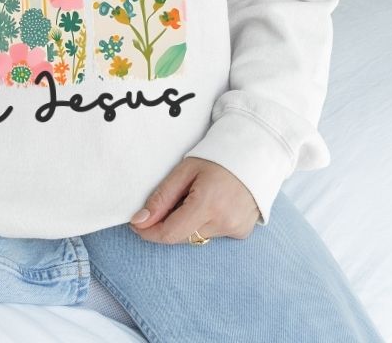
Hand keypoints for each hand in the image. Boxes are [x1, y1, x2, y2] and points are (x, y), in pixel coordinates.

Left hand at [129, 157, 260, 243]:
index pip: (170, 233)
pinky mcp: (241, 233)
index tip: (136, 224)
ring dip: (186, 223)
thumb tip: (140, 221)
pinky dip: (204, 223)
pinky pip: (212, 234)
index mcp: (208, 204)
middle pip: (182, 236)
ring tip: (194, 196)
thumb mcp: (185, 170)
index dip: (149, 232)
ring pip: (196, 237)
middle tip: (167, 201)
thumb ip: (162, 197)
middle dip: (167, 224)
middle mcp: (224, 222)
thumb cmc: (217, 158)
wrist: (255, 155)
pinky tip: (211, 203)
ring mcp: (235, 230)